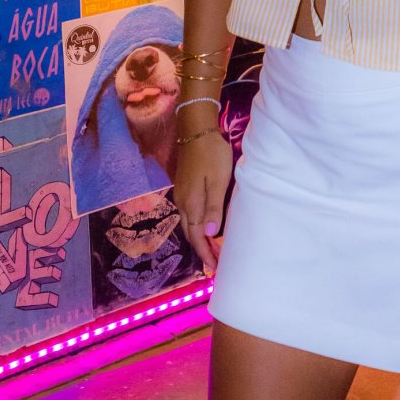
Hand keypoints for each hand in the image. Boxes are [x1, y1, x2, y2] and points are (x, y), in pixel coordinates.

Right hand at [173, 130, 233, 271]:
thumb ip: (213, 208)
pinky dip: (196, 226)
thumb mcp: (218, 180)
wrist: (196, 131)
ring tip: (212, 250)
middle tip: (215, 264)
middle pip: (190, 233)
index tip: (214, 268)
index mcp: (191, 204)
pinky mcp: (184, 187)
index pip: (196, 237)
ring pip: (188, 224)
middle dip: (201, 250)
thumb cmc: (212, 154)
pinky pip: (188, 215)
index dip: (205, 253)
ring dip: (198, 239)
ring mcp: (181, 194)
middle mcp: (182, 203)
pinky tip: (204, 226)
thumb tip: (208, 235)